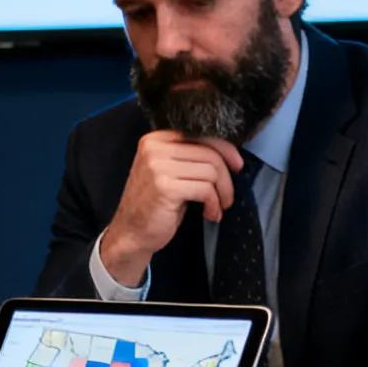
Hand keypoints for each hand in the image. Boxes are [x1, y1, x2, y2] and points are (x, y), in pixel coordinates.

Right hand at [98, 131, 244, 287]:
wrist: (131, 232)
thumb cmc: (154, 204)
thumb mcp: (168, 171)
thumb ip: (188, 156)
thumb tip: (228, 154)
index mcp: (155, 140)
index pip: (201, 134)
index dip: (225, 150)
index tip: (236, 166)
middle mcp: (154, 149)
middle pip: (209, 154)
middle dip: (226, 178)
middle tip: (226, 196)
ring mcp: (158, 167)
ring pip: (211, 172)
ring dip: (221, 193)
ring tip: (216, 207)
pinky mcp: (165, 187)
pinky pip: (205, 190)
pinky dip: (214, 204)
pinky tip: (210, 214)